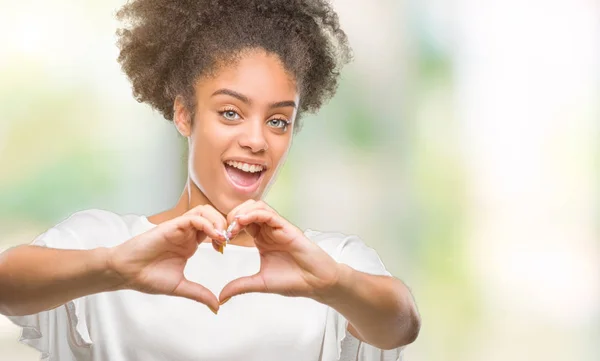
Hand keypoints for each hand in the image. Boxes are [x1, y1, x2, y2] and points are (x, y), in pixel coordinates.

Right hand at [108, 205, 227, 312]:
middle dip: (224, 225)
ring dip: (217, 222)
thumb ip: (199, 294)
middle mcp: (186, 233)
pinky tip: (213, 237)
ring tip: (222, 238)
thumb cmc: (148, 277)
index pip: (213, 230)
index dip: (224, 236)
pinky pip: (194, 218)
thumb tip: (217, 307)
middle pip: (212, 216)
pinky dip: (207, 224)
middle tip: (228, 241)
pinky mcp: (171, 226)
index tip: (226, 249)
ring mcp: (179, 228)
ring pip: (205, 212)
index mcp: (189, 244)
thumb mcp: (180, 287)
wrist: (126, 273)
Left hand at [219, 200, 340, 303]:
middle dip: (231, 217)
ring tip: (232, 227)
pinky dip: (253, 213)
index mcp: (261, 239)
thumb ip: (240, 286)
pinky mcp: (286, 227)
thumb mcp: (260, 283)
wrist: (316, 283)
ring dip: (240, 212)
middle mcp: (268, 230)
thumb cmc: (294, 280)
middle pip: (245, 209)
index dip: (227, 228)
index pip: (240, 223)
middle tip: (223, 233)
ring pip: (256, 206)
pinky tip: (242, 222)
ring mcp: (277, 227)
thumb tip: (221, 297)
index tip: (219, 242)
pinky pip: (267, 212)